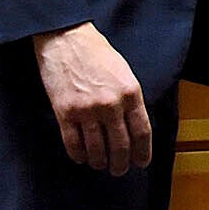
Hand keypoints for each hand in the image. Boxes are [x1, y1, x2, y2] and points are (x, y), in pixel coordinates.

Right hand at [32, 23, 152, 175]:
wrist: (66, 39)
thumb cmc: (98, 54)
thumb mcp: (125, 74)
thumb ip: (131, 100)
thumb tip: (133, 126)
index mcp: (131, 93)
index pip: (142, 132)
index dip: (144, 152)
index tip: (142, 163)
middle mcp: (111, 105)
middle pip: (121, 146)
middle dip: (122, 163)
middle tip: (120, 170)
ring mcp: (86, 110)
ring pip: (97, 149)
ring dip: (100, 162)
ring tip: (101, 165)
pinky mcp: (64, 113)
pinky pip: (73, 143)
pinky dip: (79, 155)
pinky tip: (82, 158)